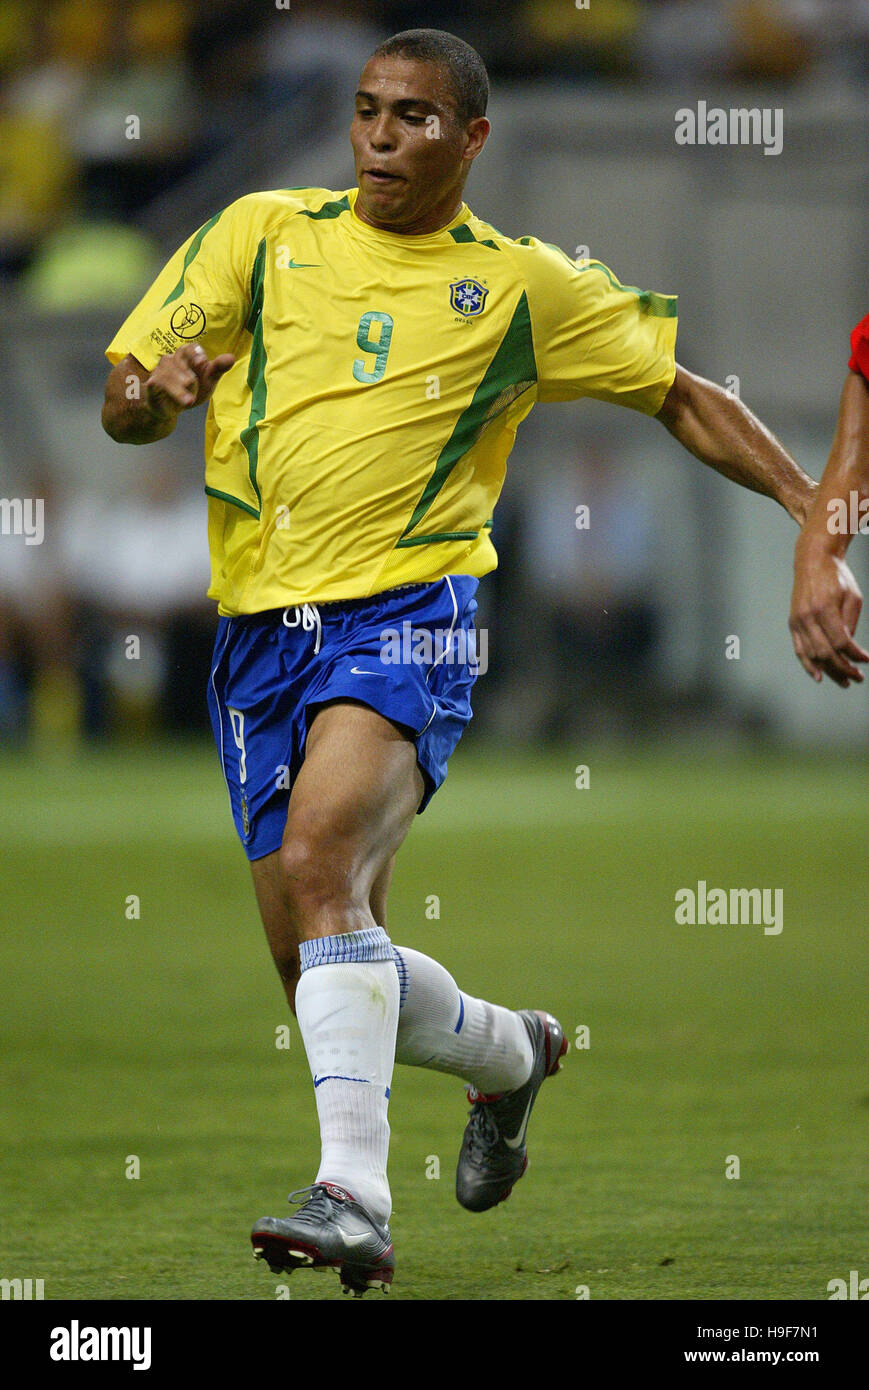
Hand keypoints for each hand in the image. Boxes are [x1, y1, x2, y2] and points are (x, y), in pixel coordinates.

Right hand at [144, 344, 234, 419]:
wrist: (170, 408)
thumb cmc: (191, 389)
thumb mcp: (208, 381)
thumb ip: (218, 369)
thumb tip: (231, 357)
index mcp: (186, 356)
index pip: (189, 348)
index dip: (195, 353)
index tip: (202, 362)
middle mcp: (171, 359)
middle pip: (179, 359)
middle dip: (188, 375)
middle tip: (193, 384)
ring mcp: (160, 371)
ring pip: (168, 373)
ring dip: (180, 388)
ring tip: (189, 400)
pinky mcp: (152, 384)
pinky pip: (158, 383)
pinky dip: (169, 391)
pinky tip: (178, 399)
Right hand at [789, 547, 867, 685]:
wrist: (813, 561)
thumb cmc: (836, 577)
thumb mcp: (853, 597)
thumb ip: (850, 623)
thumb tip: (849, 648)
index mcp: (825, 609)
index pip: (841, 642)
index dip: (855, 655)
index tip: (867, 660)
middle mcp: (808, 618)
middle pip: (826, 653)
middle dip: (844, 669)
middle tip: (857, 678)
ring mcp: (798, 622)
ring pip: (813, 655)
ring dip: (830, 671)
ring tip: (844, 681)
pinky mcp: (793, 623)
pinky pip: (799, 649)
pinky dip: (808, 665)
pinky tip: (820, 676)